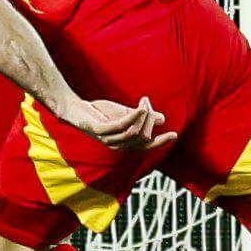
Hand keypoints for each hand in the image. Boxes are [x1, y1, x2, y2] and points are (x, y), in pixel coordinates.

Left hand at [58, 96, 178, 151]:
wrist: (77, 108)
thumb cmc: (100, 112)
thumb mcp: (125, 113)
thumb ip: (142, 116)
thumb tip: (161, 118)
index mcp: (124, 143)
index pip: (146, 146)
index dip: (160, 142)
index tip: (173, 134)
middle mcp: (117, 144)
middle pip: (143, 137)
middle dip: (150, 120)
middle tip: (147, 104)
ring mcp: (108, 139)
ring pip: (134, 132)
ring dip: (143, 117)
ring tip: (144, 104)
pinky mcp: (101, 131)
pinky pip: (121, 126)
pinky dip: (134, 116)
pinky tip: (140, 107)